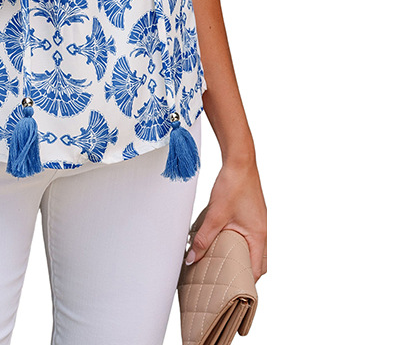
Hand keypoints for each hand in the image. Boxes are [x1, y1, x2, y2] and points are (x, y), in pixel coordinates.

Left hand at [185, 160, 267, 280]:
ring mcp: (257, 223)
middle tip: (223, 280)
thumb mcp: (215, 214)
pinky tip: (219, 240)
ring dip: (237, 256)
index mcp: (259, 236)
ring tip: (219, 263)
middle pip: (256, 261)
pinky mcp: (250, 215)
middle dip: (241, 272)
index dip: (246, 282)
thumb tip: (192, 258)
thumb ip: (203, 238)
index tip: (232, 292)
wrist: (239, 160)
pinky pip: (246, 235)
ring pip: (250, 248)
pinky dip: (235, 242)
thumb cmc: (233, 185)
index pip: (257, 270)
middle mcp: (262, 231)